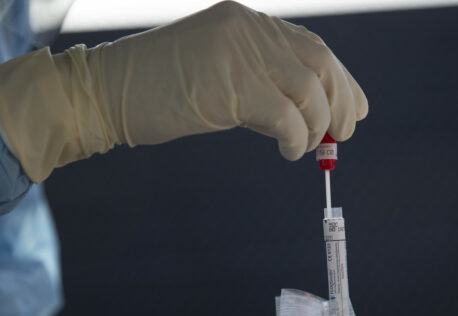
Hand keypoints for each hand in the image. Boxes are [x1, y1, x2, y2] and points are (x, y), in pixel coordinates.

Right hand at [0, 0, 367, 181]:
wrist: (104, 91)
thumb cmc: (158, 90)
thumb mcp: (217, 73)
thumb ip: (260, 82)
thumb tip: (308, 115)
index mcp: (246, 22)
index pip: (311, 46)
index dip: (341, 80)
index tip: (353, 110)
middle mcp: (247, 29)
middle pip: (319, 63)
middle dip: (340, 102)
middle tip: (342, 135)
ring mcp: (237, 53)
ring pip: (308, 90)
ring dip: (317, 126)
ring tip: (306, 149)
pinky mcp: (228, 85)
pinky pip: (285, 116)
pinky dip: (296, 138)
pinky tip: (290, 152)